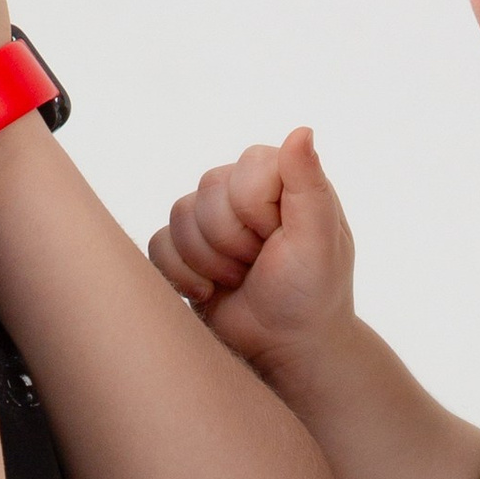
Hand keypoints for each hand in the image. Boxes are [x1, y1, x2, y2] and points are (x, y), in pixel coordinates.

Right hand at [152, 129, 355, 381]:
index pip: (244, 171)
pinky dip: (183, 276)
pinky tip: (212, 291)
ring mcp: (210, 218)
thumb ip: (309, 184)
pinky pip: (158, 244)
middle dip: (232, 243)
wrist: (286, 348)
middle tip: (259, 264)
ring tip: (239, 279)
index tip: (279, 239)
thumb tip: (301, 130)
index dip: (255, 213)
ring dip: (209, 262)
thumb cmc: (312, 294)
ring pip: (179, 217)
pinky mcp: (184, 247)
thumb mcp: (320, 240)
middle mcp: (242, 189)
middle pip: (207, 194)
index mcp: (280, 176)